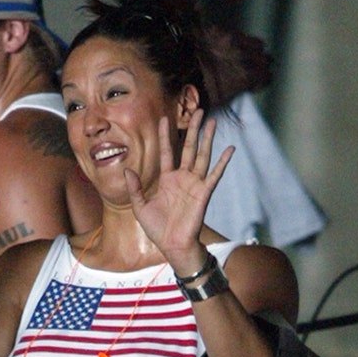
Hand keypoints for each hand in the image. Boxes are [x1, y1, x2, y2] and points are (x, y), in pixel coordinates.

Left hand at [128, 115, 234, 275]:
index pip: (166, 151)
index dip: (164, 135)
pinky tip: (230, 149)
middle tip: (197, 110)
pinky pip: (214, 174)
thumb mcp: (139, 207)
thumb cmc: (157, 229)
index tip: (163, 118)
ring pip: (202, 155)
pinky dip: (223, 162)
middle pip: (188, 147)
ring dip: (207, 138)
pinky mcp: (204, 193)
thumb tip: (127, 169)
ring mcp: (194, 184)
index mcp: (167, 179)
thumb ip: (135, 188)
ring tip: (211, 121)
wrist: (173, 246)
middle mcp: (182, 178)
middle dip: (192, 129)